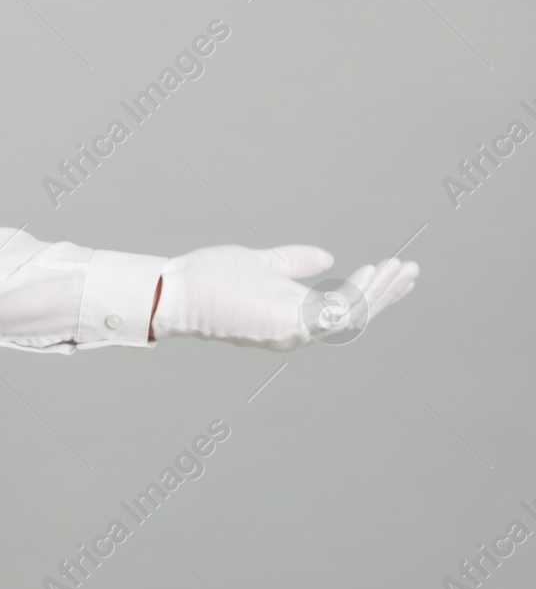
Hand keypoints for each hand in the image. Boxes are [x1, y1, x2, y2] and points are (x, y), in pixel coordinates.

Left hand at [151, 244, 417, 349]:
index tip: (402, 269)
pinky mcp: (285, 326)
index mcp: (297, 313)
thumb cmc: (211, 281)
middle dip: (386, 292)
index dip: (377, 289)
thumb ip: (293, 263)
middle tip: (413, 268)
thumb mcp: (263, 265)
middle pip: (357, 313)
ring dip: (378, 292)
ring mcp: (294, 331)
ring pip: (350, 317)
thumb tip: (327, 257)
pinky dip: (354, 298)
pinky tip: (369, 275)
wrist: (175, 289)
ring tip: (399, 268)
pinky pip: (331, 317)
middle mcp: (300, 328)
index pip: (348, 304)